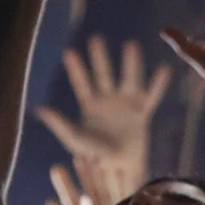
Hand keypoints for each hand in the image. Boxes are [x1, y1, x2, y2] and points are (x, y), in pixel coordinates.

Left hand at [36, 35, 167, 190]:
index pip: (81, 83)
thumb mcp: (75, 139)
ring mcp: (126, 104)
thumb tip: (40, 109)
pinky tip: (164, 69)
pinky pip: (152, 95)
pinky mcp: (142, 112)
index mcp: (90, 104)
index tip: (69, 51)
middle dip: (100, 58)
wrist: (119, 165)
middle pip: (104, 74)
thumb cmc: (95, 153)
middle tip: (95, 39)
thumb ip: (60, 124)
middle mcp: (108, 99)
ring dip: (130, 63)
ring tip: (131, 45)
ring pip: (129, 79)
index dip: (75, 69)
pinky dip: (158, 84)